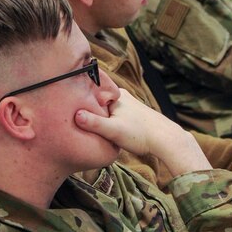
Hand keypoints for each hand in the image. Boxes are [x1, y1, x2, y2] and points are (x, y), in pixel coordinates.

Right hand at [75, 88, 210, 175]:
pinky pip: (114, 115)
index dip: (79, 97)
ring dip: (98, 115)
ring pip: (107, 108)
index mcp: (116, 96)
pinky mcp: (133, 116)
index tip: (65, 103)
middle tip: (71, 115)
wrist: (166, 140)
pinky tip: (104, 129)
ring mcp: (129, 105)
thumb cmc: (140, 134)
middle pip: (98, 100)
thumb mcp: (113, 130)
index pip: (91, 91)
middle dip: (87, 106)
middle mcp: (123, 97)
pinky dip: (108, 120)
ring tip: (85, 125)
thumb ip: (94, 124)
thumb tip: (76, 115)